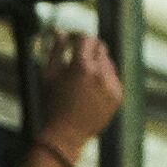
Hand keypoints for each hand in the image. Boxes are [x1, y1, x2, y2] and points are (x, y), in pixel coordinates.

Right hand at [37, 30, 125, 153]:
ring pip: (108, 63)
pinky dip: (103, 79)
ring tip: (80, 78)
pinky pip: (113, 79)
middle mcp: (100, 74)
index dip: (77, 37)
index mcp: (81, 66)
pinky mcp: (118, 96)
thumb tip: (59, 32)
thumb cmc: (51, 104)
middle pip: (100, 48)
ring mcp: (111, 85)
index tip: (71, 41)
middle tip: (77, 55)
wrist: (64, 134)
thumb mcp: (48, 75)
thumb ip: (55, 50)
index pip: (86, 38)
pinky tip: (89, 90)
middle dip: (88, 48)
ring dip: (96, 64)